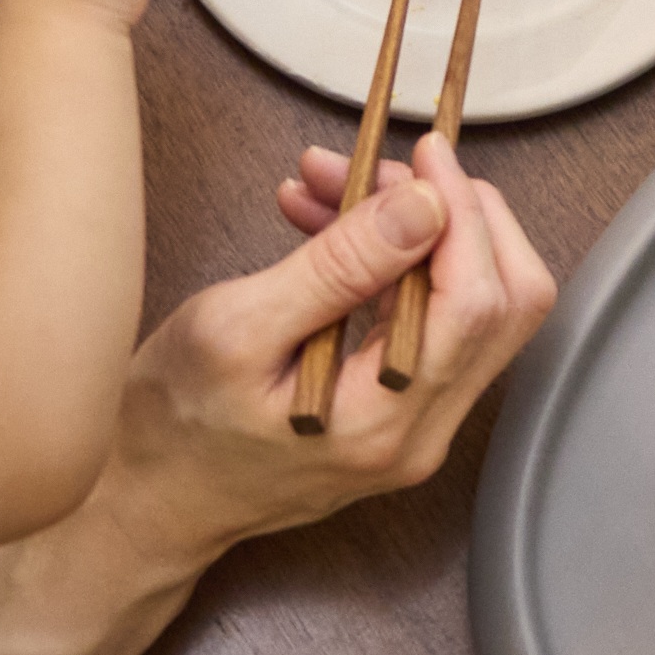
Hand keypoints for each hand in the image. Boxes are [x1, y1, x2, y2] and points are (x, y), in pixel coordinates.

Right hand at [78, 136, 556, 589]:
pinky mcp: (401, 410)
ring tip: (328, 184)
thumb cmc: (175, 426)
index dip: (462, 212)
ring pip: (472, 303)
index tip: (423, 152)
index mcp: (384, 421)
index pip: (477, 301)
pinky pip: (430, 320)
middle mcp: (422, 432)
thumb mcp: (237, 329)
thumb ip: (337, 269)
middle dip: (455, 212)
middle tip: (382, 166)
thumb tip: (425, 207)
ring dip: (418, 229)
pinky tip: (328, 224)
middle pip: (505, 303)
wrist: (149, 501)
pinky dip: (395, 261)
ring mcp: (418, 426)